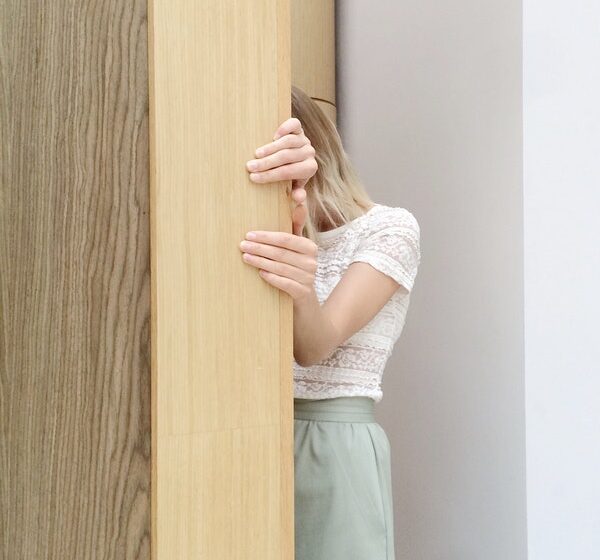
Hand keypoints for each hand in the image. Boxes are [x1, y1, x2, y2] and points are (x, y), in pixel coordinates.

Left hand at [239, 230, 317, 302]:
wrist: (304, 295)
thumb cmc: (295, 264)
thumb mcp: (296, 245)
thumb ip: (296, 224)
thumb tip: (300, 200)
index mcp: (310, 247)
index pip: (286, 239)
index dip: (266, 236)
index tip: (248, 234)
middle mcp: (312, 262)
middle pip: (281, 253)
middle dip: (259, 248)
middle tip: (242, 245)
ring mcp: (308, 278)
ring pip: (280, 268)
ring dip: (260, 262)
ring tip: (245, 257)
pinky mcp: (303, 293)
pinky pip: (285, 283)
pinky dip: (271, 277)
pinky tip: (260, 273)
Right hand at [246, 117, 317, 235]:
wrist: (298, 158)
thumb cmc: (292, 175)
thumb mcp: (294, 187)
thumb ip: (297, 193)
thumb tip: (299, 197)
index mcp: (309, 168)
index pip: (287, 172)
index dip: (270, 175)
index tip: (253, 178)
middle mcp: (309, 153)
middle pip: (286, 157)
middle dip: (266, 163)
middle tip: (249, 167)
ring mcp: (305, 139)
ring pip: (287, 142)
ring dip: (270, 148)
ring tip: (256, 154)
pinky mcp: (300, 128)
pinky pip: (294, 125)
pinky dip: (284, 128)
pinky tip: (273, 135)